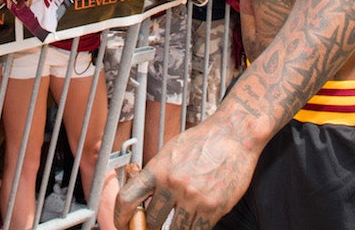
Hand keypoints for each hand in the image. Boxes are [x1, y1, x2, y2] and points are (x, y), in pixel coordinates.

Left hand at [114, 121, 256, 229]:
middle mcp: (172, 184)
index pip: (128, 199)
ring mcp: (193, 197)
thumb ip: (157, 173)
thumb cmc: (203, 141)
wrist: (234, 134)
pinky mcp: (213, 207)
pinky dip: (194, 229)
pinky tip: (195, 222)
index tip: (122, 223)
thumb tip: (144, 195)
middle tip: (155, 225)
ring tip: (177, 223)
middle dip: (152, 227)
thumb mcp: (170, 151)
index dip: (121, 217)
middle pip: (152, 221)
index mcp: (158, 169)